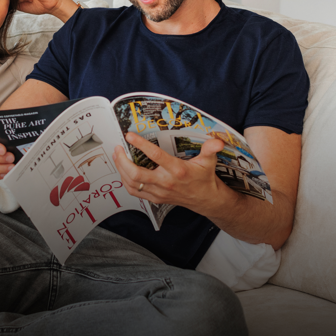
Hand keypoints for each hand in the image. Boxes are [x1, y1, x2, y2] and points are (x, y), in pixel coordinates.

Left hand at [111, 132, 232, 214]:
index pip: (156, 156)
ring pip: (132, 183)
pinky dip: (125, 180)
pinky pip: (135, 191)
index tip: (130, 135)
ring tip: (118, 155)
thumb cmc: (205, 178)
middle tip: (118, 147)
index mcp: (177, 170)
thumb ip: (210, 149)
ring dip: (121, 169)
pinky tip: (123, 170)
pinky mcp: (155, 198)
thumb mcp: (208, 161)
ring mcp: (159, 192)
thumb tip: (217, 141)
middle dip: (123, 160)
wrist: (206, 200)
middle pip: (136, 174)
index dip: (141, 145)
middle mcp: (166, 182)